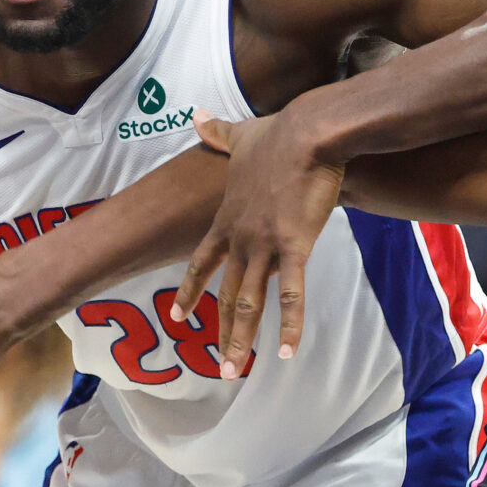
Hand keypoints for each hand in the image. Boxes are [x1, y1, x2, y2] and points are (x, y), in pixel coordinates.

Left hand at [174, 111, 344, 378]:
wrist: (308, 131)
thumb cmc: (280, 133)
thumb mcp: (241, 133)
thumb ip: (217, 131)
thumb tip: (197, 114)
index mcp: (228, 219)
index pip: (201, 262)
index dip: (190, 290)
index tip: (177, 316)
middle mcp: (241, 238)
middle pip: (226, 295)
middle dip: (221, 334)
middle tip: (218, 370)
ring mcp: (264, 245)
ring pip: (249, 303)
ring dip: (242, 340)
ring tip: (234, 372)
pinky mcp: (295, 246)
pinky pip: (291, 295)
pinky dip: (289, 325)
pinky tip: (286, 351)